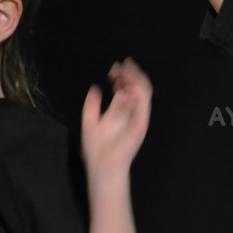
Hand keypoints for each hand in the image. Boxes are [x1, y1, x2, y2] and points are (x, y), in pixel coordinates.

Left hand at [81, 58, 152, 177]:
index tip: (112, 69)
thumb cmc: (96, 150)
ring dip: (136, 80)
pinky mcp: (140, 124)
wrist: (102, 167)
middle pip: (136, 87)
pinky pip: (143, 105)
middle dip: (131, 74)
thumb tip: (95, 87)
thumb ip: (91, 106)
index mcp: (120, 111)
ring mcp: (137, 118)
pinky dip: (138, 94)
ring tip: (127, 71)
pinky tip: (128, 85)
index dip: (120, 77)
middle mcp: (131, 112)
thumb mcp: (89, 122)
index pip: (126, 89)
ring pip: (143, 93)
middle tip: (122, 65)